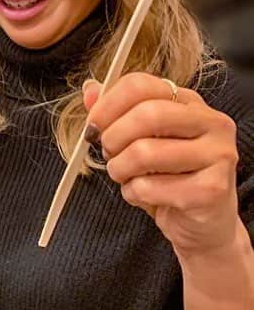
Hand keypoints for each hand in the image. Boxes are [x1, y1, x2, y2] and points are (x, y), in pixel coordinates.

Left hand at [84, 73, 240, 257]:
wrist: (201, 225)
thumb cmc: (168, 177)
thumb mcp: (139, 140)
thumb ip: (115, 113)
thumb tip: (90, 90)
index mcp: (190, 103)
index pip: (141, 84)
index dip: (107, 104)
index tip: (93, 125)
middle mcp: (211, 123)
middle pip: (147, 114)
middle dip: (113, 138)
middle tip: (108, 153)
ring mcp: (218, 155)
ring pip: (145, 152)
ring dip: (120, 169)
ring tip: (125, 177)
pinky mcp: (212, 189)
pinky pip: (150, 187)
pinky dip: (133, 194)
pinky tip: (144, 196)